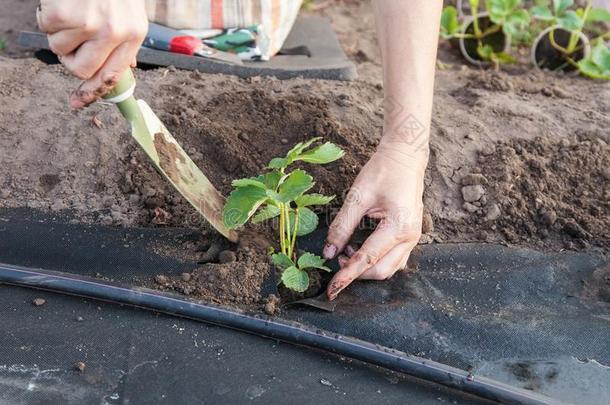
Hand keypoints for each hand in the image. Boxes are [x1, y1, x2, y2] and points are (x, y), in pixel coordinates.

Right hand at [37, 0, 147, 107]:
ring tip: (70, 11)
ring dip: (58, 32)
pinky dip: (46, 16)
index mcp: (134, 34)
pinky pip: (46, 30)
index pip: (114, 75)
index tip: (78, 102)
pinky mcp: (66, 14)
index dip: (93, 91)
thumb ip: (123, 43)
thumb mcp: (129, 13)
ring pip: (60, 50)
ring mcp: (91, 24)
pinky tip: (59, 2)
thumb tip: (115, 74)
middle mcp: (116, 33)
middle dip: (71, 59)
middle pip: (83, 70)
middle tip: (71, 41)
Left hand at [323, 142, 427, 299]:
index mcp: (398, 226)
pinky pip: (394, 258)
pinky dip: (375, 260)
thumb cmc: (383, 171)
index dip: (347, 275)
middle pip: (382, 271)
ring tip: (346, 251)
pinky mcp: (410, 235)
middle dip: (357, 273)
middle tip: (336, 261)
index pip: (368, 258)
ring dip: (367, 267)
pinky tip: (359, 248)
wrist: (405, 158)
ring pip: (389, 268)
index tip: (331, 289)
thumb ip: (342, 226)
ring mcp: (413, 237)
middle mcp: (410, 236)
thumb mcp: (358, 196)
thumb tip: (329, 251)